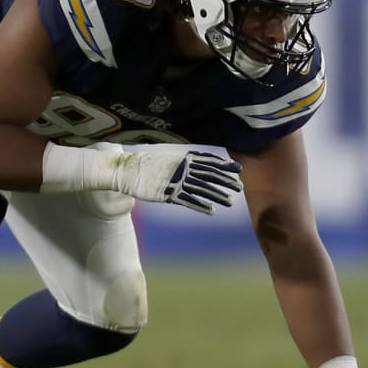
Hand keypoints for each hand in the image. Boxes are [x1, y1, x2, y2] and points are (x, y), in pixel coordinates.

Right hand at [116, 150, 242, 214]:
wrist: (127, 170)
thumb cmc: (146, 164)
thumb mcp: (166, 157)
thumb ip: (180, 160)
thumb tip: (192, 160)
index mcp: (183, 157)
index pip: (208, 161)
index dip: (223, 164)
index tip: (237, 168)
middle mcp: (182, 168)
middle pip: (209, 175)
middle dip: (225, 181)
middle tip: (239, 187)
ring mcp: (176, 181)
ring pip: (201, 189)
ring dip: (217, 195)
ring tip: (230, 201)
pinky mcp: (168, 194)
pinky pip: (187, 201)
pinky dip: (200, 205)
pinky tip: (211, 210)